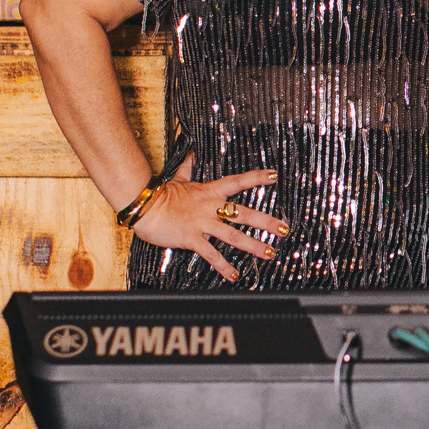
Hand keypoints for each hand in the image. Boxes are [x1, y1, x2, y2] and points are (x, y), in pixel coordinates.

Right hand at [134, 156, 287, 282]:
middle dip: (266, 221)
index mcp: (209, 192)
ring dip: (253, 245)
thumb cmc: (161, 194)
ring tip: (269, 253)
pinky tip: (235, 275)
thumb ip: (188, 167)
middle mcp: (210, 207)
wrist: (144, 206)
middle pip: (244, 213)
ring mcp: (202, 224)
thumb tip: (190, 153)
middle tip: (284, 228)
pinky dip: (223, 266)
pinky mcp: (192, 239)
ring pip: (233, 236)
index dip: (256, 177)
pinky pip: (211, 254)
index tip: (274, 176)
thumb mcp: (178, 179)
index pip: (238, 182)